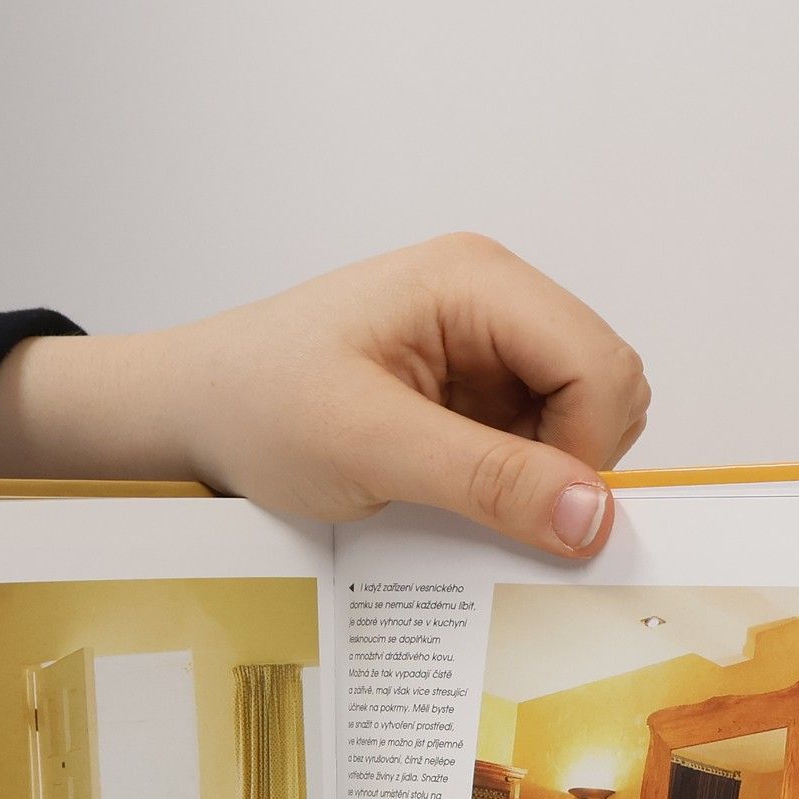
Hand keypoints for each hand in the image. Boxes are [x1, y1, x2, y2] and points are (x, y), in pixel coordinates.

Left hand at [0, 233, 648, 556]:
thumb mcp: (369, 448)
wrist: (194, 413)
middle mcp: (495, 301)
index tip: (536, 516)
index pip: (602, 365)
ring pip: (578, 424)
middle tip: (483, 506)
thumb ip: (486, 480)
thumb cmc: (258, 405)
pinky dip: (511, 485)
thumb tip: (593, 517)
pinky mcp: (471, 391)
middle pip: (605, 391)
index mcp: (477, 282)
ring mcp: (486, 347)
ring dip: (537, 480)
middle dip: (568, 465)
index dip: (586, 451)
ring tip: (447, 494)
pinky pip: (533, 445)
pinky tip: (444, 492)